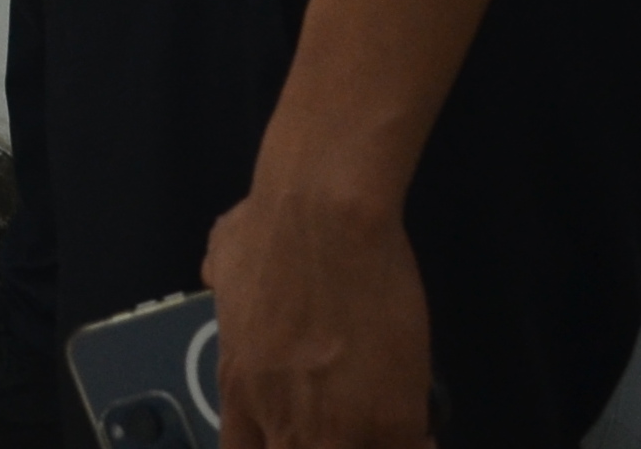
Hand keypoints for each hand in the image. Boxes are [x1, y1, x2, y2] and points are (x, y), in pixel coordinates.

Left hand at [205, 172, 435, 448]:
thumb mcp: (223, 255)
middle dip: (320, 444)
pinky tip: (422, 430)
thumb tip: (218, 273)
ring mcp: (337, 425)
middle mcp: (279, 416)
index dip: (267, 447)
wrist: (323, 214)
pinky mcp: (393, 419)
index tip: (294, 434)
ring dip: (369, 443)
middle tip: (346, 428)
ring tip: (385, 429)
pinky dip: (416, 443)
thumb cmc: (268, 223)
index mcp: (237, 382)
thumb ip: (222, 278)